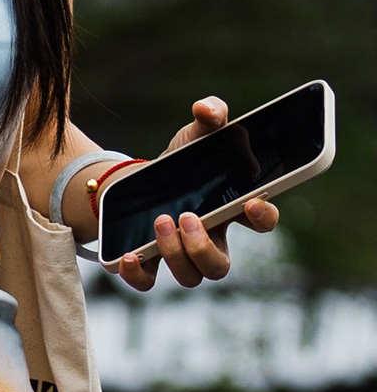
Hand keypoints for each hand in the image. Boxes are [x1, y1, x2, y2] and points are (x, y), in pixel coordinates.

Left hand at [110, 97, 278, 292]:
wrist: (139, 182)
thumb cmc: (181, 163)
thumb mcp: (196, 134)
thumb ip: (211, 115)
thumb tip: (206, 108)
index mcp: (231, 209)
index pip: (262, 222)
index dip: (264, 216)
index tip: (252, 202)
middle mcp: (210, 240)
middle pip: (220, 267)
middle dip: (204, 248)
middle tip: (187, 217)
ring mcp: (180, 255)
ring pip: (190, 278)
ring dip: (175, 254)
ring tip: (160, 220)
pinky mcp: (148, 262)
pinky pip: (148, 284)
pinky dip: (139, 275)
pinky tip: (128, 255)